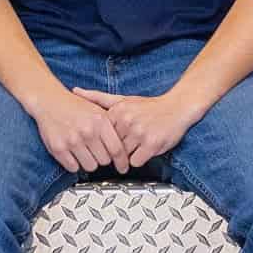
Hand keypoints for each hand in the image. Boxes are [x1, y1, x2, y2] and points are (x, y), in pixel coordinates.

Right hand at [33, 85, 129, 173]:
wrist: (49, 100)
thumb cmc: (75, 106)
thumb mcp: (98, 110)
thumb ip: (112, 127)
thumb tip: (126, 147)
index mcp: (100, 121)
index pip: (117, 149)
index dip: (122, 162)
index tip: (123, 167)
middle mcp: (87, 131)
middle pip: (105, 161)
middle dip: (103, 159)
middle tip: (98, 152)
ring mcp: (72, 140)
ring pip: (90, 166)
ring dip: (89, 162)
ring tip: (85, 151)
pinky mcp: (58, 148)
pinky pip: (73, 167)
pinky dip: (74, 163)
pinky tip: (74, 153)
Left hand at [70, 87, 204, 170]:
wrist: (177, 107)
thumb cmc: (149, 106)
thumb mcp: (122, 99)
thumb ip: (97, 97)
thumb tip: (75, 91)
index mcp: (118, 111)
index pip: (102, 135)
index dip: (105, 140)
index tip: (108, 140)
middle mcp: (127, 121)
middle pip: (111, 147)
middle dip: (116, 149)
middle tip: (126, 145)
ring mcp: (139, 133)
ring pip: (122, 156)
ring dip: (128, 155)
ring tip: (137, 145)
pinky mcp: (151, 144)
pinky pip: (136, 161)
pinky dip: (139, 159)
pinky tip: (144, 149)